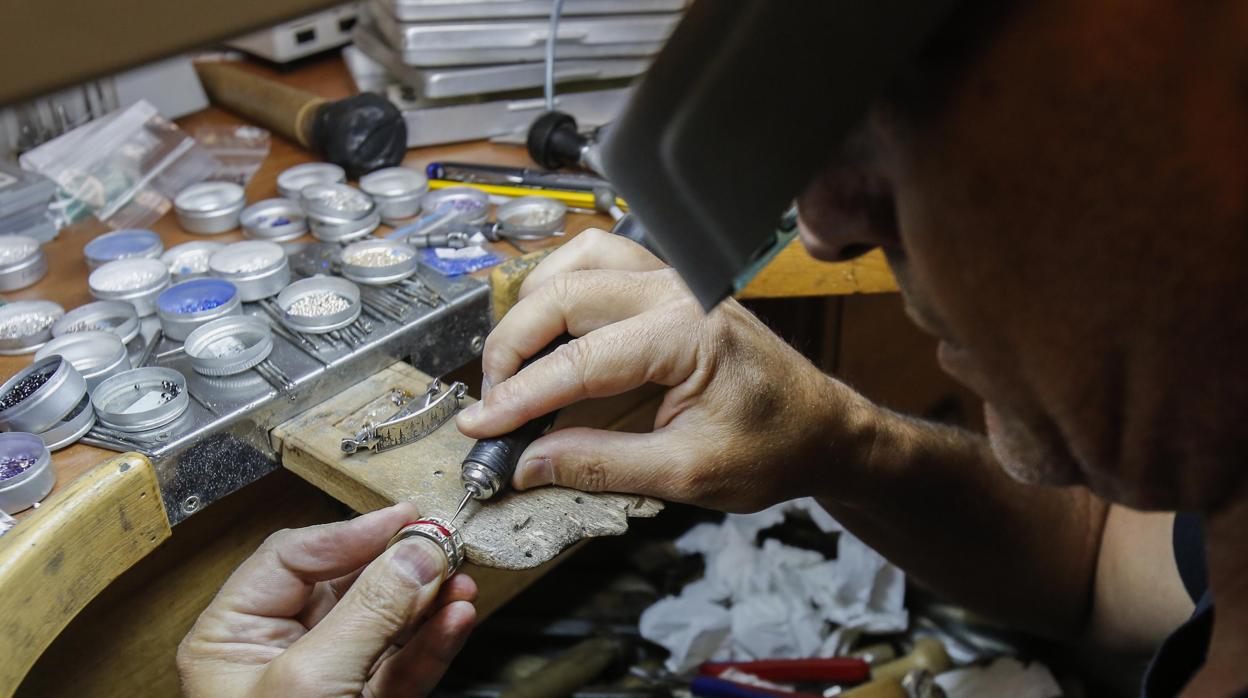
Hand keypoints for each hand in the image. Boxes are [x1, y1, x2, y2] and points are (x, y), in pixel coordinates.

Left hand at [177, 502, 476, 697]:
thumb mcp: (311, 683)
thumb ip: (369, 612)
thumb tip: (415, 552)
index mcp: (231, 637)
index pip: (293, 558)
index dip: (352, 534)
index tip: (406, 520)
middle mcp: (277, 654)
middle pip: (347, 585)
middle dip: (400, 566)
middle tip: (443, 545)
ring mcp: (327, 682)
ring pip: (384, 622)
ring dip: (426, 599)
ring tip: (461, 579)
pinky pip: (404, 663)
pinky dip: (434, 640)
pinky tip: (458, 616)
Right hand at [456, 229, 874, 511]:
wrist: (822, 428)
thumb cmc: (774, 447)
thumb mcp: (687, 474)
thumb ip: (602, 465)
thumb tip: (528, 462)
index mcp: (685, 335)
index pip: (578, 360)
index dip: (519, 397)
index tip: (480, 426)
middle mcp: (676, 292)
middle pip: (564, 294)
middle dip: (512, 346)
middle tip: (492, 401)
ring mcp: (672, 281)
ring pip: (577, 260)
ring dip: (532, 304)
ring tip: (513, 362)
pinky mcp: (668, 286)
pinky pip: (600, 261)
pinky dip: (560, 285)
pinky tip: (548, 326)